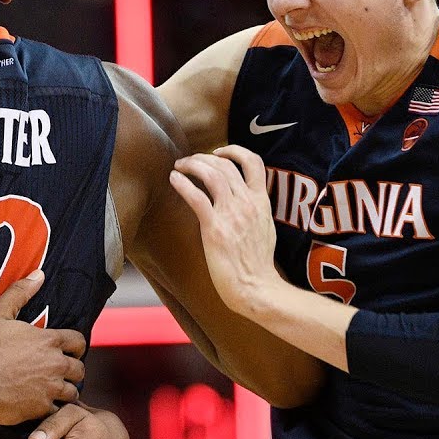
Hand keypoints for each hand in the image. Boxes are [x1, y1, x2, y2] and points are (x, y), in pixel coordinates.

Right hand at [0, 270, 86, 425]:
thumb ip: (20, 292)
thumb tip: (39, 274)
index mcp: (48, 340)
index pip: (79, 341)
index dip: (75, 346)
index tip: (67, 350)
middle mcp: (55, 364)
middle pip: (80, 369)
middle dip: (72, 369)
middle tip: (59, 371)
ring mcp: (50, 388)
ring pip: (72, 391)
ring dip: (65, 390)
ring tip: (52, 389)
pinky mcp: (42, 408)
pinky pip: (58, 410)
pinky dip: (53, 408)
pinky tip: (41, 405)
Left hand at [169, 145, 281, 312]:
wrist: (256, 288)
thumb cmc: (257, 264)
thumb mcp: (264, 229)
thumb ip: (254, 210)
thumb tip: (242, 200)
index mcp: (262, 202)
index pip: (254, 162)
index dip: (234, 150)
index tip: (218, 151)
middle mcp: (248, 203)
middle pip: (225, 164)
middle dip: (203, 157)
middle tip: (188, 161)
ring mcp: (232, 214)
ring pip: (211, 174)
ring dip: (191, 165)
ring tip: (179, 166)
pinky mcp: (215, 228)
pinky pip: (196, 197)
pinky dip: (182, 184)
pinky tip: (173, 180)